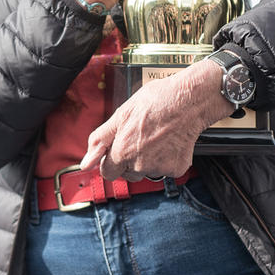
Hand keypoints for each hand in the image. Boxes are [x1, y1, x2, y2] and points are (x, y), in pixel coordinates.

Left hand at [82, 64, 233, 181]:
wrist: (189, 99)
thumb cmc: (157, 101)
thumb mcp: (121, 114)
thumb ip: (100, 140)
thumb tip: (85, 163)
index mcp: (122, 151)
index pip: (107, 172)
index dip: (112, 161)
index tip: (119, 150)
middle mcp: (140, 164)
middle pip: (128, 174)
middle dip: (131, 161)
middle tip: (141, 138)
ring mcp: (159, 168)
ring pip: (147, 172)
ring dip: (150, 160)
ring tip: (157, 138)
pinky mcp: (177, 168)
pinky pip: (167, 170)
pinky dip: (168, 159)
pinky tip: (170, 142)